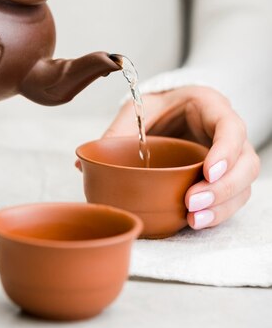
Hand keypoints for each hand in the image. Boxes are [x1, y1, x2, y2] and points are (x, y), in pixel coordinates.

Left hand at [104, 86, 259, 229]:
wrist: (168, 109)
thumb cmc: (156, 106)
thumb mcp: (136, 109)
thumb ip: (117, 132)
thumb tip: (81, 163)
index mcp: (210, 106)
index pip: (231, 127)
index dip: (225, 151)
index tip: (206, 171)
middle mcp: (228, 132)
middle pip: (246, 162)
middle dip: (223, 187)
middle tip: (192, 202)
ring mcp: (230, 157)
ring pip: (243, 185)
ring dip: (222, 205)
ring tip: (193, 219)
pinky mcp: (223, 178)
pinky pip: (231, 198)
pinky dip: (217, 212)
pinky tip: (195, 221)